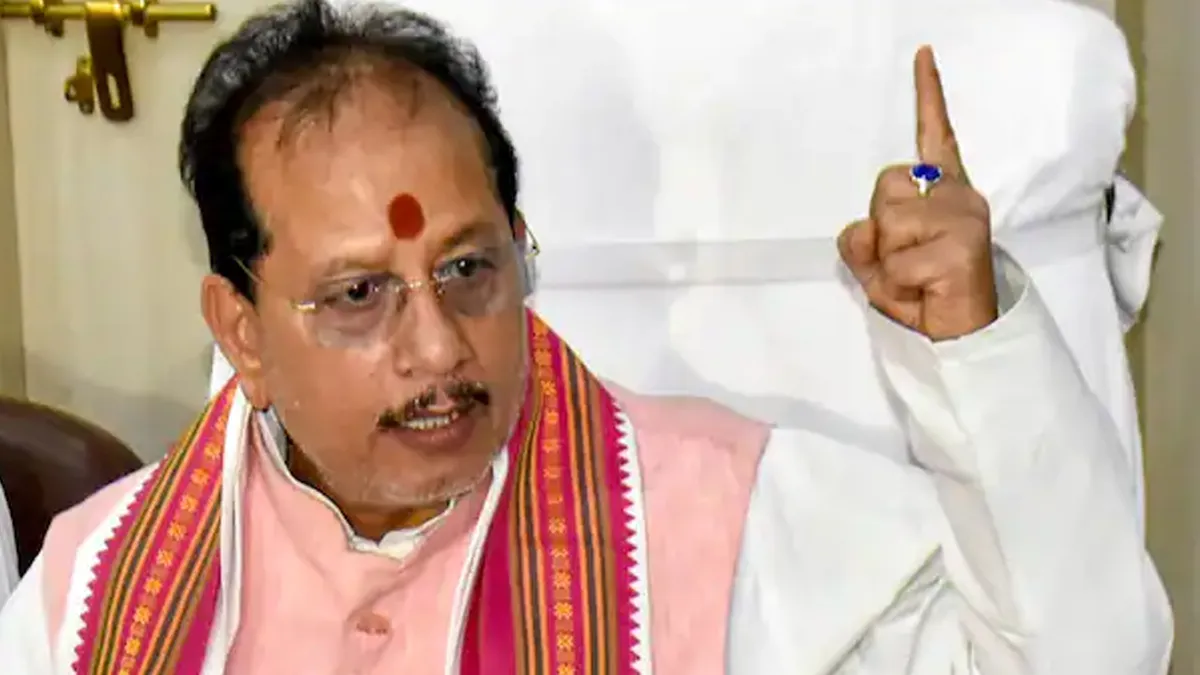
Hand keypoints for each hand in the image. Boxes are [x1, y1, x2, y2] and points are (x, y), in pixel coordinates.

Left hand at [838, 46, 997, 340]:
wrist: (963, 339)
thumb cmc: (924, 297)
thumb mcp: (879, 266)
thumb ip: (863, 241)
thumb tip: (856, 229)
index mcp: (944, 195)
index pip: (937, 138)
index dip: (928, 96)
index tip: (921, 56)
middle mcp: (960, 197)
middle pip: (886, 185)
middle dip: (879, 227)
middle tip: (903, 261)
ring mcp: (964, 218)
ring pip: (888, 221)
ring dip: (885, 260)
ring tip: (913, 278)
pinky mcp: (960, 246)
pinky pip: (896, 260)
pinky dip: (895, 283)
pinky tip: (922, 290)